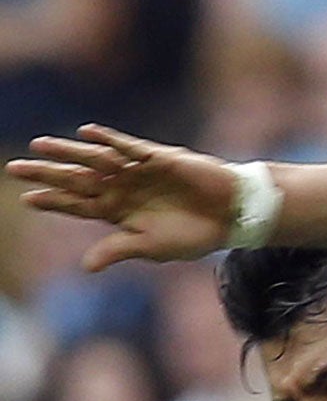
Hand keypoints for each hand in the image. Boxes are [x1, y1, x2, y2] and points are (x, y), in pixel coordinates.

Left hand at [8, 125, 240, 270]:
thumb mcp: (153, 247)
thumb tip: (85, 266)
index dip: (53, 202)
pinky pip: (127, 147)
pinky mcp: (156, 158)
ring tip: (40, 146)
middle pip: (77, 179)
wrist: (230, 215)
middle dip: (47, 174)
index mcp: (119, 212)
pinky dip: (108, 140)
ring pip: (95, 160)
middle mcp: (122, 188)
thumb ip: (118, 250)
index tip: (26, 199)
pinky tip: (85, 133)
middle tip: (14, 168)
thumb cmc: (194, 234)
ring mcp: (136, 172)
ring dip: (68, 153)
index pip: (78, 205)